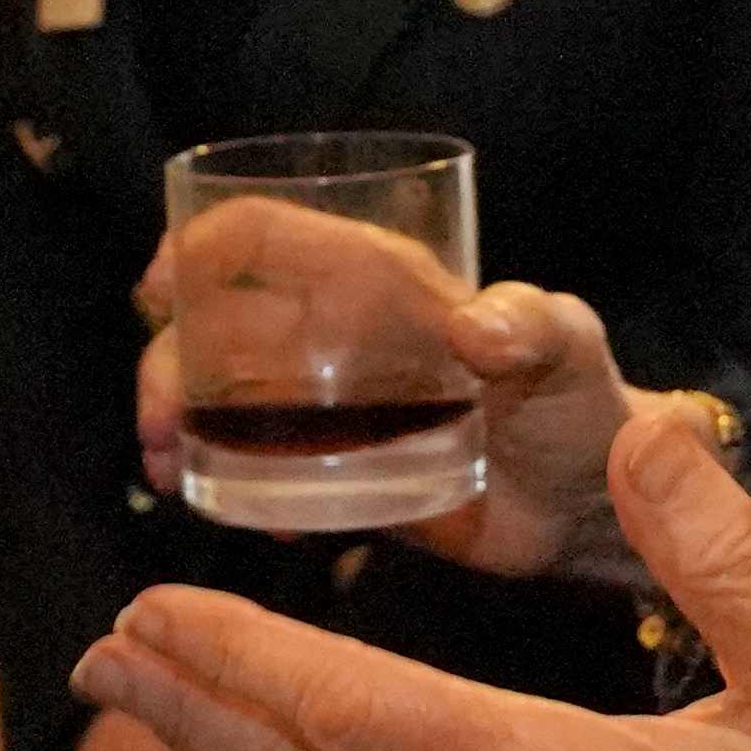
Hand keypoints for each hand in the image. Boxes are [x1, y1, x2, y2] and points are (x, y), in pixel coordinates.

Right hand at [131, 203, 640, 577]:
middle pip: (219, 323)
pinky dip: (225, 488)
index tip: (157, 288)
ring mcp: (333, 408)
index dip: (199, 244)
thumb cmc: (587, 403)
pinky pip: (257, 472)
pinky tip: (228, 514)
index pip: (267, 236)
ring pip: (222, 398)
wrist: (593, 505)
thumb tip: (472, 327)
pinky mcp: (337, 474)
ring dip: (176, 424)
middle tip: (159, 429)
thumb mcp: (568, 350)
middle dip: (168, 362)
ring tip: (167, 473)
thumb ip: (532, 327)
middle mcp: (341, 336)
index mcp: (382, 284)